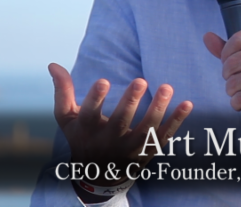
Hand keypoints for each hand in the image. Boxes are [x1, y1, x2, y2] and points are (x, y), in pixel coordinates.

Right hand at [48, 63, 191, 187]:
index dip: (95, 98)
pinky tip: (187, 103)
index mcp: (88, 130)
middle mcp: (109, 141)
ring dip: (158, 109)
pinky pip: (164, 136)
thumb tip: (53, 63)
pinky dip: (177, 121)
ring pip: (146, 130)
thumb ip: (63, 92)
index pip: (90, 114)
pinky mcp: (148, 151)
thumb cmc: (82, 139)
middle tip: (140, 81)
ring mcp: (130, 148)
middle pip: (121, 121)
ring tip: (167, 87)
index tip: (103, 80)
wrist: (99, 176)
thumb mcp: (68, 119)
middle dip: (130, 102)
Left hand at [203, 28, 240, 134]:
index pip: (237, 39)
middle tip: (238, 81)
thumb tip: (207, 37)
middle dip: (228, 76)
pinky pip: (239, 97)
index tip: (231, 63)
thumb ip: (232, 48)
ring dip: (232, 91)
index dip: (227, 54)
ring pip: (233, 82)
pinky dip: (237, 103)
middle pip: (232, 62)